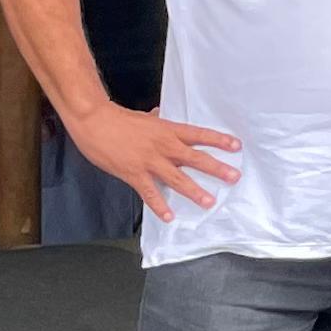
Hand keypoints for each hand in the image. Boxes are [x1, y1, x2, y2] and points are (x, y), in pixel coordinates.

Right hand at [66, 104, 241, 219]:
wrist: (94, 121)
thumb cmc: (118, 118)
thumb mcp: (144, 117)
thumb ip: (156, 120)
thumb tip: (161, 114)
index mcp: (167, 130)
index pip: (199, 135)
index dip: (219, 140)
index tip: (236, 146)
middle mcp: (164, 146)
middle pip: (195, 158)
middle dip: (217, 169)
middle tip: (234, 177)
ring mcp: (150, 161)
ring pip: (177, 178)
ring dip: (194, 191)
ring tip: (209, 201)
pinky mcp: (134, 173)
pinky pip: (150, 192)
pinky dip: (160, 205)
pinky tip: (169, 216)